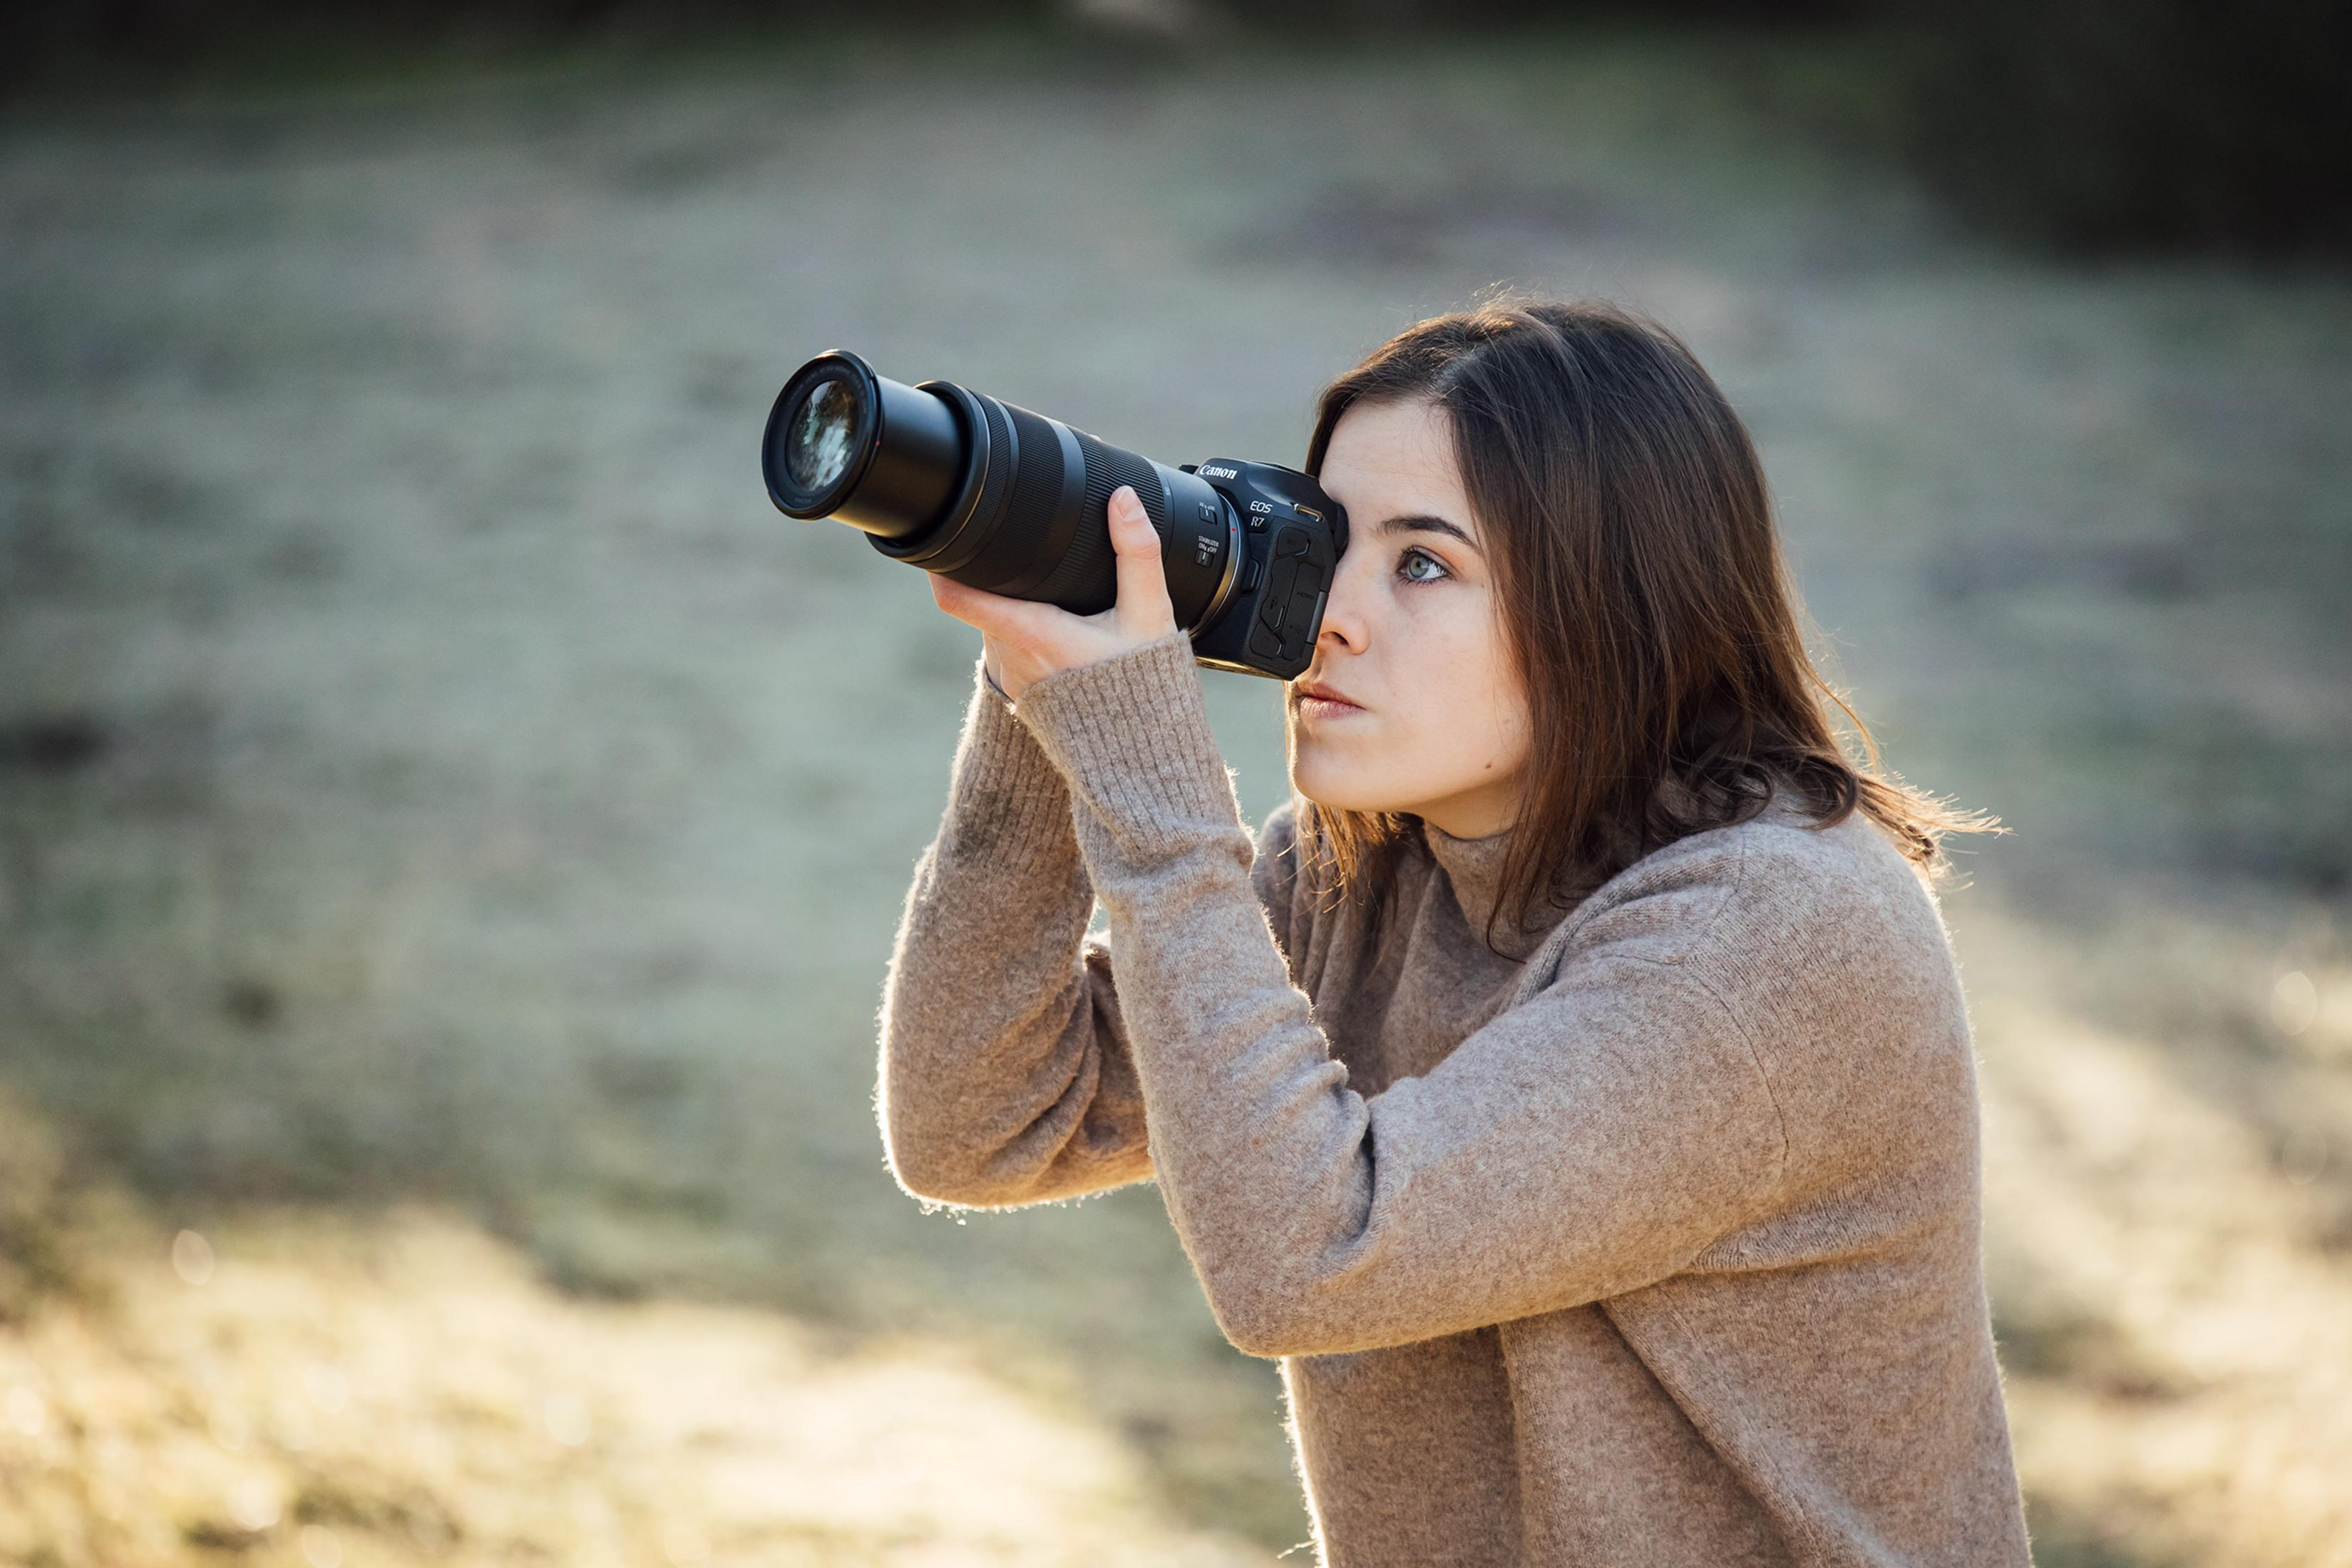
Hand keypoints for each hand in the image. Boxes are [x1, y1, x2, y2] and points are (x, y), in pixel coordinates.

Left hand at [930, 485, 1177, 701]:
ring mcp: (1013, 678)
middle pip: (982, 601)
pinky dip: (1025, 631)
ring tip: (1050, 592)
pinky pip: (1009, 649)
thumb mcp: (1148, 614)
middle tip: (1021, 551)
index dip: (940, 565)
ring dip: (1013, 605)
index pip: (958, 597)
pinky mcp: (1022, 693)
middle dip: (996, 577)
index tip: (942, 537)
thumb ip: (1138, 553)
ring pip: (995, 625)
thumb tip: (1124, 499)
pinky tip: (1060, 626)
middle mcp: (1012, 657)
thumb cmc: (1142, 687)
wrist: (1139, 755)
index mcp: (1032, 634)